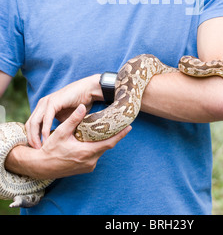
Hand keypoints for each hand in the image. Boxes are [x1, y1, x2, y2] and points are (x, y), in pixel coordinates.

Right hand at [6, 104, 131, 179]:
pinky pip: (95, 156)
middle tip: (122, 124)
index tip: (130, 127)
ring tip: (109, 129)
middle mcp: (90, 161)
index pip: (109, 143)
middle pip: (106, 146)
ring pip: (100, 151)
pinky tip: (95, 139)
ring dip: (104, 142)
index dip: (120, 135)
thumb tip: (82, 106)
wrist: (41, 166)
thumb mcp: (61, 132)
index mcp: (86, 152)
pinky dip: (97, 147)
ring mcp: (87, 166)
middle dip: (114, 136)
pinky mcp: (84, 168)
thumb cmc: (50, 149)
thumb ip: (73, 119)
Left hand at [26, 74, 101, 148]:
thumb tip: (55, 142)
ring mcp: (46, 102)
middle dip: (31, 139)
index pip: (31, 125)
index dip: (32, 137)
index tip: (36, 150)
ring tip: (40, 148)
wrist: (88, 91)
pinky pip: (46, 118)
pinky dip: (45, 130)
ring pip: (34, 122)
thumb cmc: (79, 106)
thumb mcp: (65, 119)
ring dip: (36, 136)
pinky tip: (47, 139)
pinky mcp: (53, 102)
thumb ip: (58, 127)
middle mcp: (42, 104)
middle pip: (29, 124)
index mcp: (43, 108)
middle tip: (35, 151)